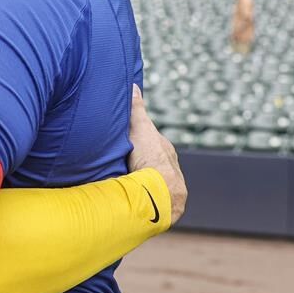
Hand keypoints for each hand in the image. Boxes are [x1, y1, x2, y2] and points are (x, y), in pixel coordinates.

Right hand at [127, 85, 186, 225]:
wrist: (161, 192)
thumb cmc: (151, 159)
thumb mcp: (140, 129)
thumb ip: (137, 110)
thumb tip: (134, 86)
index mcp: (165, 151)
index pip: (152, 144)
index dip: (139, 142)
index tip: (126, 143)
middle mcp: (170, 169)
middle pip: (153, 164)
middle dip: (141, 165)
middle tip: (122, 166)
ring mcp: (170, 188)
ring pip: (153, 183)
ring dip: (142, 185)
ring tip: (126, 188)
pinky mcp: (168, 206)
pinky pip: (154, 199)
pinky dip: (145, 199)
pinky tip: (134, 202)